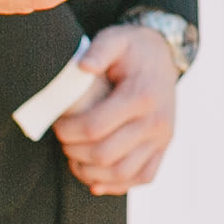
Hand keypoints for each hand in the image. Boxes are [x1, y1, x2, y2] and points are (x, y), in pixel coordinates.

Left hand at [56, 24, 178, 194]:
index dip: (68, 131)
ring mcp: (162, 138)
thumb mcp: (116, 38)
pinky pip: (142, 177)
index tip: (57, 124)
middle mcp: (156, 122)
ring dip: (91, 173)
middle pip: (105, 154)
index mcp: (141, 96)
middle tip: (63, 140)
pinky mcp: (163, 148)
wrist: (166, 56)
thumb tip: (83, 67)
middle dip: (74, 152)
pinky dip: (117, 185)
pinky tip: (96, 178)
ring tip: (74, 159)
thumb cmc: (133, 48)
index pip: (95, 127)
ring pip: (122, 173)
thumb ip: (99, 50)